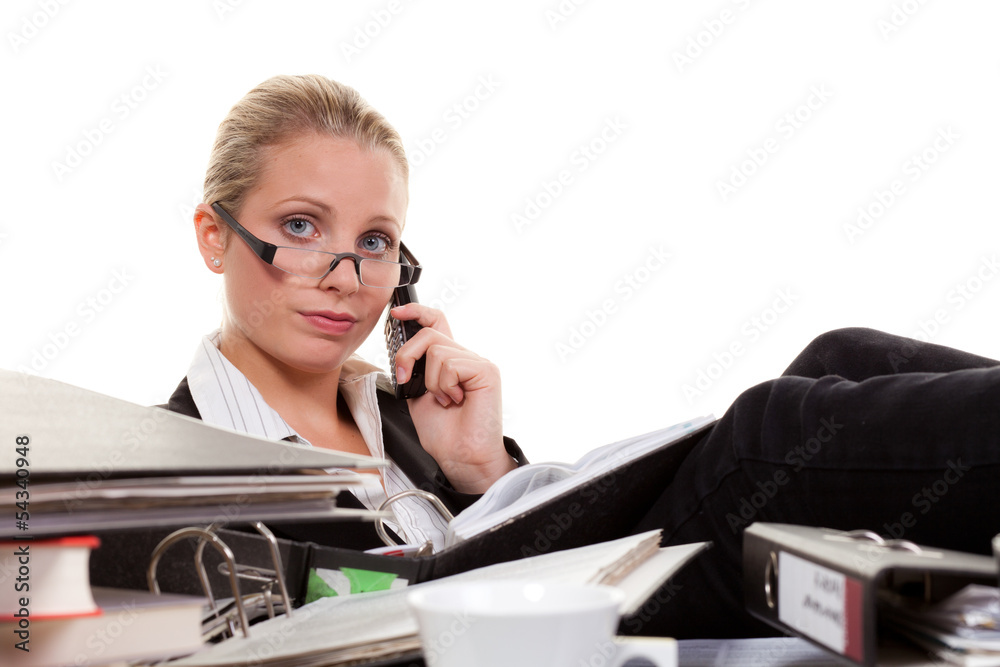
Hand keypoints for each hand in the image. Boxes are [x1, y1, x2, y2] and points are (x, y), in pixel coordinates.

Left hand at [390, 302, 516, 493]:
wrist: (461, 457)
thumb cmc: (445, 434)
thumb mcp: (417, 396)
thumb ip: (413, 371)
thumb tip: (401, 353)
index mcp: (450, 362)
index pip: (437, 322)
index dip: (417, 312)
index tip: (396, 313)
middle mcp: (466, 358)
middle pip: (430, 333)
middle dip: (407, 355)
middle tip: (406, 380)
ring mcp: (478, 363)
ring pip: (436, 350)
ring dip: (430, 381)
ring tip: (445, 400)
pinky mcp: (486, 371)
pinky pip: (449, 364)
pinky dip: (444, 386)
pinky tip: (456, 400)